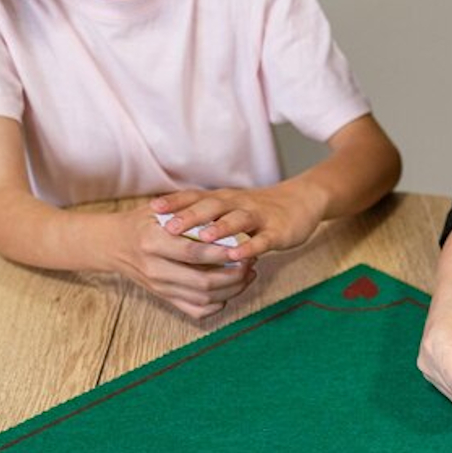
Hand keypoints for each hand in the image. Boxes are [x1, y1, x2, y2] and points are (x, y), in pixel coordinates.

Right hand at [104, 206, 256, 318]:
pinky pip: (198, 311)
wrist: (113, 245)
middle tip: (250, 261)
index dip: (221, 253)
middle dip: (234, 275)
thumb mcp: (160, 211)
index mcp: (152, 243)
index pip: (193, 253)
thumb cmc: (142, 222)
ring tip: (247, 273)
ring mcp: (160, 288)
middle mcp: (155, 270)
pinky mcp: (165, 299)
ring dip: (233, 289)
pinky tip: (231, 288)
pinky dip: (219, 304)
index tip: (243, 247)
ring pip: (205, 299)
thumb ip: (189, 216)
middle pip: (203, 282)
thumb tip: (227, 220)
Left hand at [150, 179, 325, 262]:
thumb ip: (206, 215)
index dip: (174, 202)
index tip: (151, 208)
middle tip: (169, 227)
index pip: (195, 197)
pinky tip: (238, 255)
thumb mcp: (230, 207)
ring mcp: (258, 217)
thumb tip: (170, 225)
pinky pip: (262, 240)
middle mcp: (238, 204)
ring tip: (202, 238)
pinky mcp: (277, 231)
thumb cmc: (259, 210)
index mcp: (224, 199)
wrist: (301, 202)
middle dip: (190, 216)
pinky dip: (250, 246)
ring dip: (219, 229)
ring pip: (236, 220)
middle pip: (211, 207)